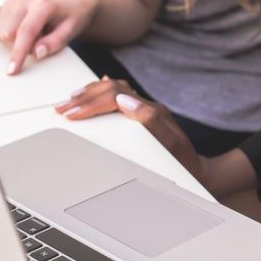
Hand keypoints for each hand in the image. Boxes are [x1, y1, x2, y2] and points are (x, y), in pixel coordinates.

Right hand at [0, 0, 97, 74]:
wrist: (72, 4)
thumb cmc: (73, 17)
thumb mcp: (71, 31)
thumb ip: (55, 43)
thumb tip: (37, 53)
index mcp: (42, 5)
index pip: (25, 31)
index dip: (18, 53)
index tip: (12, 70)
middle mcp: (24, 1)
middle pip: (9, 34)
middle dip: (23, 46)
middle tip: (43, 40)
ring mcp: (13, 2)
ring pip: (2, 33)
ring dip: (17, 41)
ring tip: (38, 34)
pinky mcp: (7, 6)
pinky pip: (1, 31)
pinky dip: (14, 36)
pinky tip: (29, 31)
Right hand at [55, 77, 206, 182]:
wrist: (197, 171)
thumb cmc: (183, 162)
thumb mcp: (171, 144)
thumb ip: (151, 120)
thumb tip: (125, 100)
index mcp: (152, 111)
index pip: (115, 96)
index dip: (91, 102)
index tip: (71, 113)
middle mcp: (148, 107)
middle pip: (112, 90)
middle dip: (84, 97)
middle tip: (63, 108)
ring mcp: (145, 111)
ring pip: (114, 90)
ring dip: (90, 93)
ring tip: (71, 100)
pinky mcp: (142, 117)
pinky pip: (119, 98)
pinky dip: (102, 94)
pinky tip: (94, 93)